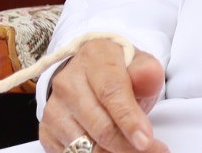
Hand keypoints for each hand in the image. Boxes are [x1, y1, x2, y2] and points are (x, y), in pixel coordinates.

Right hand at [40, 38, 168, 152]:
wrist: (89, 73)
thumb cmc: (118, 71)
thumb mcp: (138, 63)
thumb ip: (146, 71)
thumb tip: (147, 75)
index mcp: (94, 57)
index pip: (111, 92)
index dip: (129, 120)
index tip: (146, 140)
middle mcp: (68, 82)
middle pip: (101, 127)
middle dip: (129, 146)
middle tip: (154, 151)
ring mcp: (55, 108)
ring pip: (86, 147)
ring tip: (135, 151)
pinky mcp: (47, 130)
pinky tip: (112, 151)